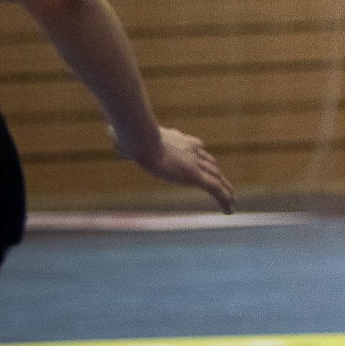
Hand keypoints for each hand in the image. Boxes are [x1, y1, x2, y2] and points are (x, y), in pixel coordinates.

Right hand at [117, 126, 235, 212]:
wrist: (140, 139)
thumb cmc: (130, 137)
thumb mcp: (126, 135)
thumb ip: (125, 139)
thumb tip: (112, 134)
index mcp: (180, 140)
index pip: (198, 149)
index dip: (204, 159)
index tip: (207, 164)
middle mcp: (192, 150)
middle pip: (211, 164)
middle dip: (219, 175)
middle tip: (225, 185)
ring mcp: (194, 163)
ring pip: (217, 177)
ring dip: (227, 190)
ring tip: (232, 201)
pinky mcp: (193, 176)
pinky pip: (214, 189)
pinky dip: (224, 199)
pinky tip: (229, 211)